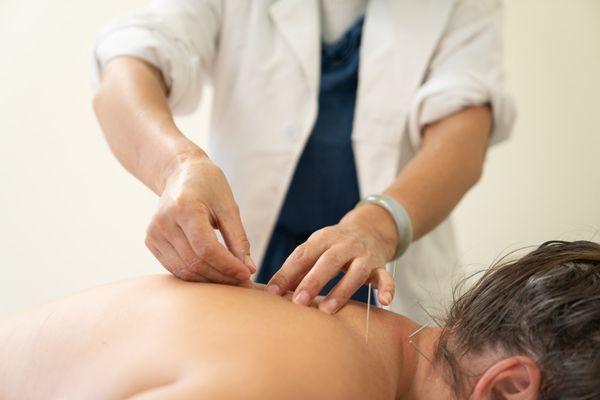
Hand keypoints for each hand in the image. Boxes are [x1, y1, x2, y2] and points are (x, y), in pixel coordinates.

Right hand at [145, 153, 254, 283]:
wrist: (180, 173)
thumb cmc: (209, 186)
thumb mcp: (228, 207)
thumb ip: (238, 239)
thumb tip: (249, 270)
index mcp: (184, 208)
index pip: (206, 248)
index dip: (227, 266)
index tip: (246, 275)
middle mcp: (163, 222)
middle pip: (194, 262)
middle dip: (221, 276)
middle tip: (243, 283)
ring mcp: (154, 233)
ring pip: (184, 270)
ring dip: (210, 280)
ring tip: (231, 281)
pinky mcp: (151, 242)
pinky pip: (175, 268)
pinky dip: (196, 275)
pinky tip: (214, 274)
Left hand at [266, 205, 397, 312]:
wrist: (369, 229)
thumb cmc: (332, 245)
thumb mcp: (315, 248)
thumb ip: (296, 267)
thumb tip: (271, 290)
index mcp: (323, 238)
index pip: (303, 254)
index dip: (288, 272)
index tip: (273, 292)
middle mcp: (344, 244)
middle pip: (328, 261)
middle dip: (313, 282)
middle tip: (298, 302)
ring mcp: (364, 255)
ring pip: (355, 272)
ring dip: (341, 291)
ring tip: (327, 310)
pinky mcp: (380, 265)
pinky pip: (385, 277)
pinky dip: (387, 288)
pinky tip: (384, 302)